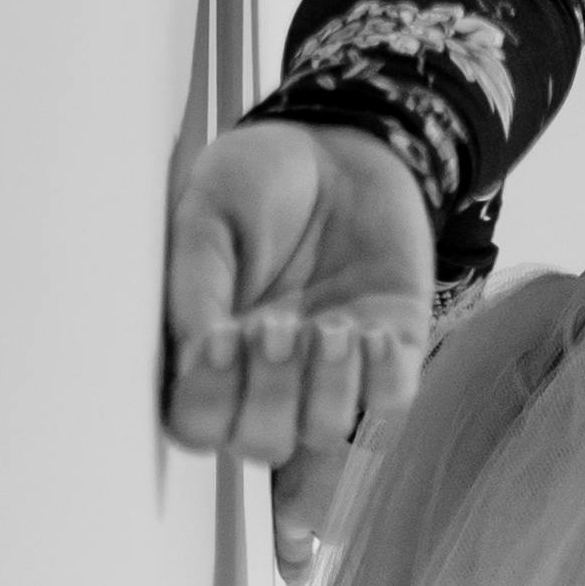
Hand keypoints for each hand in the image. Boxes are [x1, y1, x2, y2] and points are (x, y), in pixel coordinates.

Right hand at [164, 116, 434, 578]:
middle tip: (278, 326)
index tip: (222, 340)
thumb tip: (194, 359)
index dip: (209, 400)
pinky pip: (390, 402)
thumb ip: (196, 282)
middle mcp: (269, 376)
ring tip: (333, 326)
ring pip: (325, 433)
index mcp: (213, 350)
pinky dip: (382, 380)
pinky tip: (371, 329)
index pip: (198, 423)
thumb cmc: (263, 176)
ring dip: (328, 389)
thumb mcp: (211, 209)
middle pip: (262, 444)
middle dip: (271, 396)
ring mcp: (331, 368)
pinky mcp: (389, 350)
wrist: (339, 141)